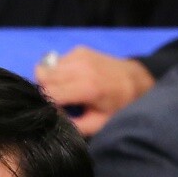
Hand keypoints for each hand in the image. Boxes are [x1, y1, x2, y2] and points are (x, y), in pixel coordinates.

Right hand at [34, 46, 154, 135]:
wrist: (136, 81)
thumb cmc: (117, 106)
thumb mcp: (97, 124)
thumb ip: (73, 126)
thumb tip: (52, 122)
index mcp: (86, 87)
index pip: (48, 93)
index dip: (45, 104)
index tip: (52, 111)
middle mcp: (79, 67)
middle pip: (42, 77)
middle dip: (44, 90)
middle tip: (57, 101)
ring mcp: (78, 55)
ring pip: (45, 67)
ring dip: (49, 80)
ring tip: (64, 90)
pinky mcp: (79, 50)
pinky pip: (55, 61)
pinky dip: (57, 71)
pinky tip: (71, 79)